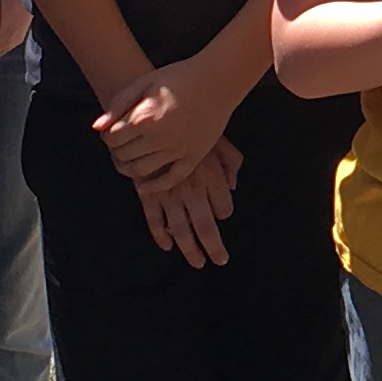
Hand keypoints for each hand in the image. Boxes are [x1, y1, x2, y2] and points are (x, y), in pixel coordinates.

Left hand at [95, 58, 233, 182]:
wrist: (217, 80)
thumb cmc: (179, 77)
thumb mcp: (144, 82)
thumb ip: (118, 104)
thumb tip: (97, 128)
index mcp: (144, 118)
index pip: (112, 138)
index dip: (108, 136)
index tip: (113, 131)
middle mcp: (159, 138)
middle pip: (124, 155)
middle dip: (117, 150)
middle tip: (121, 143)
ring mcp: (177, 150)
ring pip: (141, 170)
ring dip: (129, 167)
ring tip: (130, 158)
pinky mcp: (194, 156)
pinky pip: (171, 179)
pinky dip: (154, 186)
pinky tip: (144, 186)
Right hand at [133, 133, 243, 265]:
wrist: (150, 117)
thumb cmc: (187, 126)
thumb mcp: (217, 138)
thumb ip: (231, 160)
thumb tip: (234, 186)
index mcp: (211, 175)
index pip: (224, 207)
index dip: (226, 213)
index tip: (224, 214)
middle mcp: (191, 188)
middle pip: (206, 227)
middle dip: (214, 247)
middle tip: (220, 260)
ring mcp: (168, 193)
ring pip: (181, 230)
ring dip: (190, 250)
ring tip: (198, 262)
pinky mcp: (147, 193)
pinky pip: (154, 220)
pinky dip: (160, 235)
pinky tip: (168, 245)